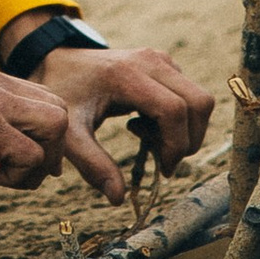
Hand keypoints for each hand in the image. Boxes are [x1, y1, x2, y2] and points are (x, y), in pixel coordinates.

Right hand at [0, 59, 82, 195]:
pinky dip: (19, 177)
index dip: (42, 134)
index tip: (25, 160)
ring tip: (6, 176)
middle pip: (57, 110)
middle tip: (23, 173)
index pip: (41, 98)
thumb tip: (17, 150)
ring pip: (55, 128)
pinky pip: (32, 157)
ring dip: (39, 162)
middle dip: (51, 149)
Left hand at [5, 41, 216, 201]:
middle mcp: (151, 61)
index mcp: (127, 74)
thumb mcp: (71, 133)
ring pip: (200, 100)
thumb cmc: (64, 96)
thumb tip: (119, 198)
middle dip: (188, 140)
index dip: (175, 145)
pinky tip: (144, 125)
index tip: (162, 169)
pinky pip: (190, 97)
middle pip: (198, 102)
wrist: (60, 63)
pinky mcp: (165, 65)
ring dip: (184, 131)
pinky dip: (180, 121)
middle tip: (160, 158)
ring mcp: (161, 60)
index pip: (173, 110)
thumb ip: (93, 165)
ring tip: (147, 139)